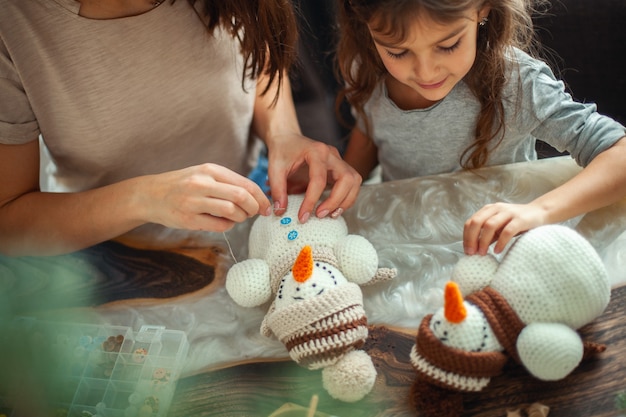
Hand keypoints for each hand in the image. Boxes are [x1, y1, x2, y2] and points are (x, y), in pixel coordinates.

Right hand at [142, 163, 270, 231]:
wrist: (149, 195)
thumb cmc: (182, 185)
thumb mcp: (204, 175)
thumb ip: (227, 183)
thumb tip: (255, 197)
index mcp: (210, 170)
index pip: (245, 183)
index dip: (260, 197)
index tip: (266, 206)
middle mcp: (202, 183)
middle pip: (241, 196)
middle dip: (254, 208)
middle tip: (256, 213)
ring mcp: (193, 201)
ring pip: (231, 211)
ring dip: (241, 217)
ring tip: (237, 217)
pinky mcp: (188, 219)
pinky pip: (218, 225)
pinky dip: (227, 226)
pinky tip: (223, 222)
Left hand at [266, 134, 361, 222]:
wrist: (288, 138)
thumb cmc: (282, 151)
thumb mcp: (274, 168)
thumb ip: (277, 189)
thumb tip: (280, 211)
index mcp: (316, 151)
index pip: (319, 179)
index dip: (311, 200)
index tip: (303, 216)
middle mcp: (331, 154)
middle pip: (346, 179)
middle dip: (336, 201)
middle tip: (320, 215)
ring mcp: (338, 160)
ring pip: (354, 181)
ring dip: (346, 200)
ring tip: (331, 215)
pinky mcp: (340, 168)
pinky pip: (351, 184)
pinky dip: (346, 198)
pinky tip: (334, 208)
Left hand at [463, 202, 547, 254]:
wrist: (540, 212)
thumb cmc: (516, 222)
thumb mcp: (499, 226)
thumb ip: (488, 234)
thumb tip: (474, 248)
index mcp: (488, 209)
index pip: (471, 222)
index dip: (466, 236)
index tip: (467, 250)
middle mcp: (496, 209)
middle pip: (477, 222)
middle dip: (471, 239)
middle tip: (472, 253)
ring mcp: (508, 213)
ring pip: (489, 226)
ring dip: (483, 241)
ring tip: (483, 253)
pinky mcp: (520, 219)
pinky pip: (507, 231)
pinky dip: (500, 242)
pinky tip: (497, 251)